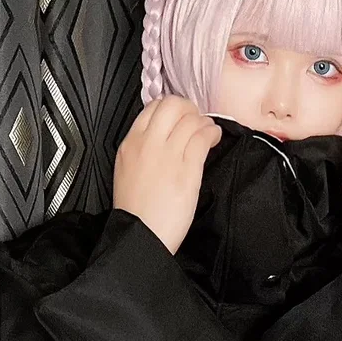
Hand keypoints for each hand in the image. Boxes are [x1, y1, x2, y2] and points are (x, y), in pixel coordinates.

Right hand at [112, 96, 222, 254]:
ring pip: (190, 119)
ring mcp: (167, 155)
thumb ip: (143, 150)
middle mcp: (147, 144)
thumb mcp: (128, 171)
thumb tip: (163, 137)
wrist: (141, 235)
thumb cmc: (137, 211)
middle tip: (195, 120)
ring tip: (207, 131)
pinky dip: (212, 133)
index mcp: (130, 144)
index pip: (153, 107)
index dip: (172, 108)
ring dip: (203, 121)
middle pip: (172, 105)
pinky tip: (213, 138)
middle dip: (188, 108)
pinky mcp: (186, 169)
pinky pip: (202, 138)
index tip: (180, 117)